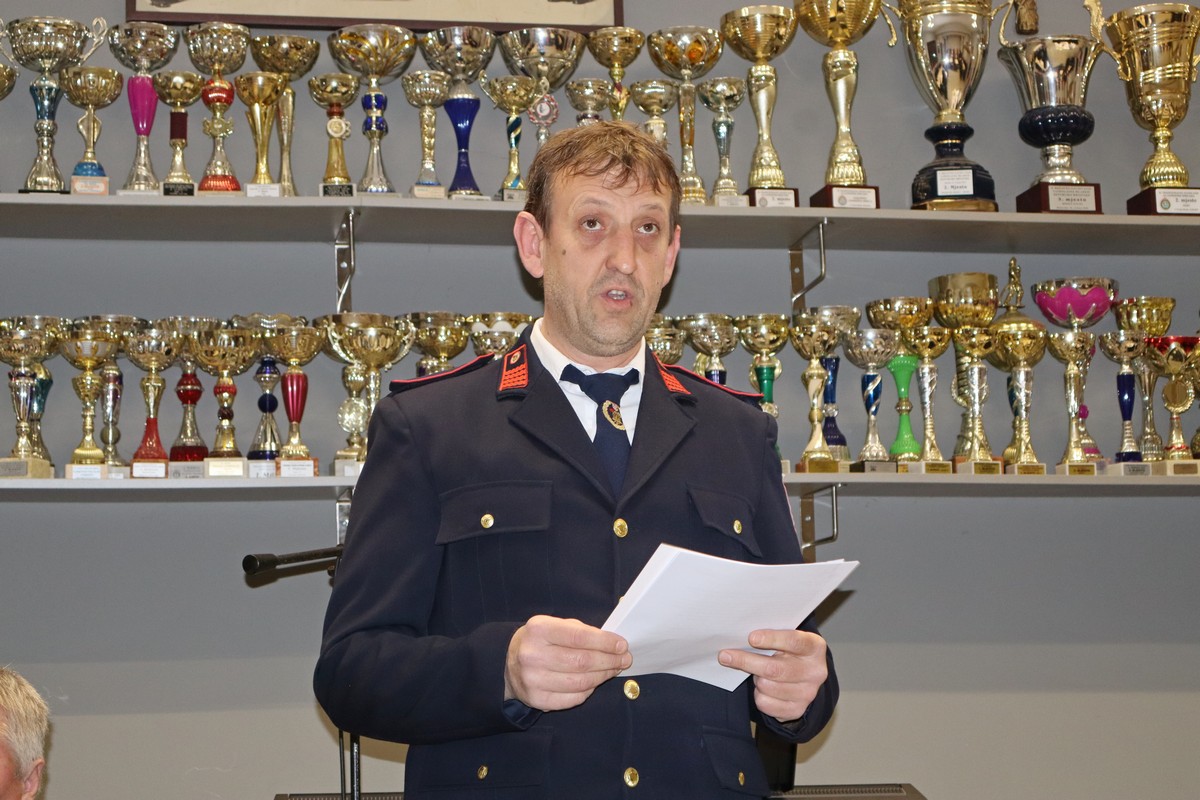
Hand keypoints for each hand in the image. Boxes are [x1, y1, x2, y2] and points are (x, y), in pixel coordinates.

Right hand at [505, 615, 632, 711]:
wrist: (510, 664)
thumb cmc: (541, 642)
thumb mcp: (555, 626)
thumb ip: (581, 632)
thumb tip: (614, 645)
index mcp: (539, 630)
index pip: (579, 637)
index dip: (605, 642)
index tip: (622, 645)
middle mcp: (532, 655)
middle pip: (582, 662)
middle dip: (609, 660)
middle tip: (624, 659)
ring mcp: (533, 680)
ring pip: (580, 682)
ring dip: (603, 676)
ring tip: (613, 669)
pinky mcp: (536, 700)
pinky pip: (573, 699)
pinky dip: (588, 691)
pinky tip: (594, 682)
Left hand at [718, 629, 827, 722]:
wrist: (803, 678)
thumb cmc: (788, 652)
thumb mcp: (786, 639)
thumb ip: (770, 637)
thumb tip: (738, 637)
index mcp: (814, 647)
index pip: (794, 641)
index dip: (772, 639)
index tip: (751, 638)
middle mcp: (815, 671)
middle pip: (775, 669)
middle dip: (746, 661)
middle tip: (725, 656)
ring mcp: (808, 693)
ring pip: (767, 686)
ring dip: (756, 679)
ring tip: (758, 673)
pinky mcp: (797, 710)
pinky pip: (765, 703)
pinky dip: (758, 695)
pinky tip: (763, 688)